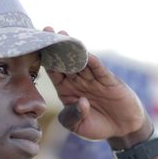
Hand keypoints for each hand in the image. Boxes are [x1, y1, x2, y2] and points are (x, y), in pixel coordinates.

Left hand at [43, 27, 152, 148]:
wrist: (123, 128)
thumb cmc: (97, 126)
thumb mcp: (78, 126)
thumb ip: (72, 116)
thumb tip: (81, 101)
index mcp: (65, 90)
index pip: (52, 71)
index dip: (44, 59)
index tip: (34, 47)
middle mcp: (78, 81)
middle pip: (64, 60)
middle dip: (55, 46)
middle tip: (46, 30)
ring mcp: (93, 79)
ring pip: (80, 61)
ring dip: (72, 48)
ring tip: (62, 34)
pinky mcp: (108, 80)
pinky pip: (98, 68)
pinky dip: (92, 60)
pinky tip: (84, 52)